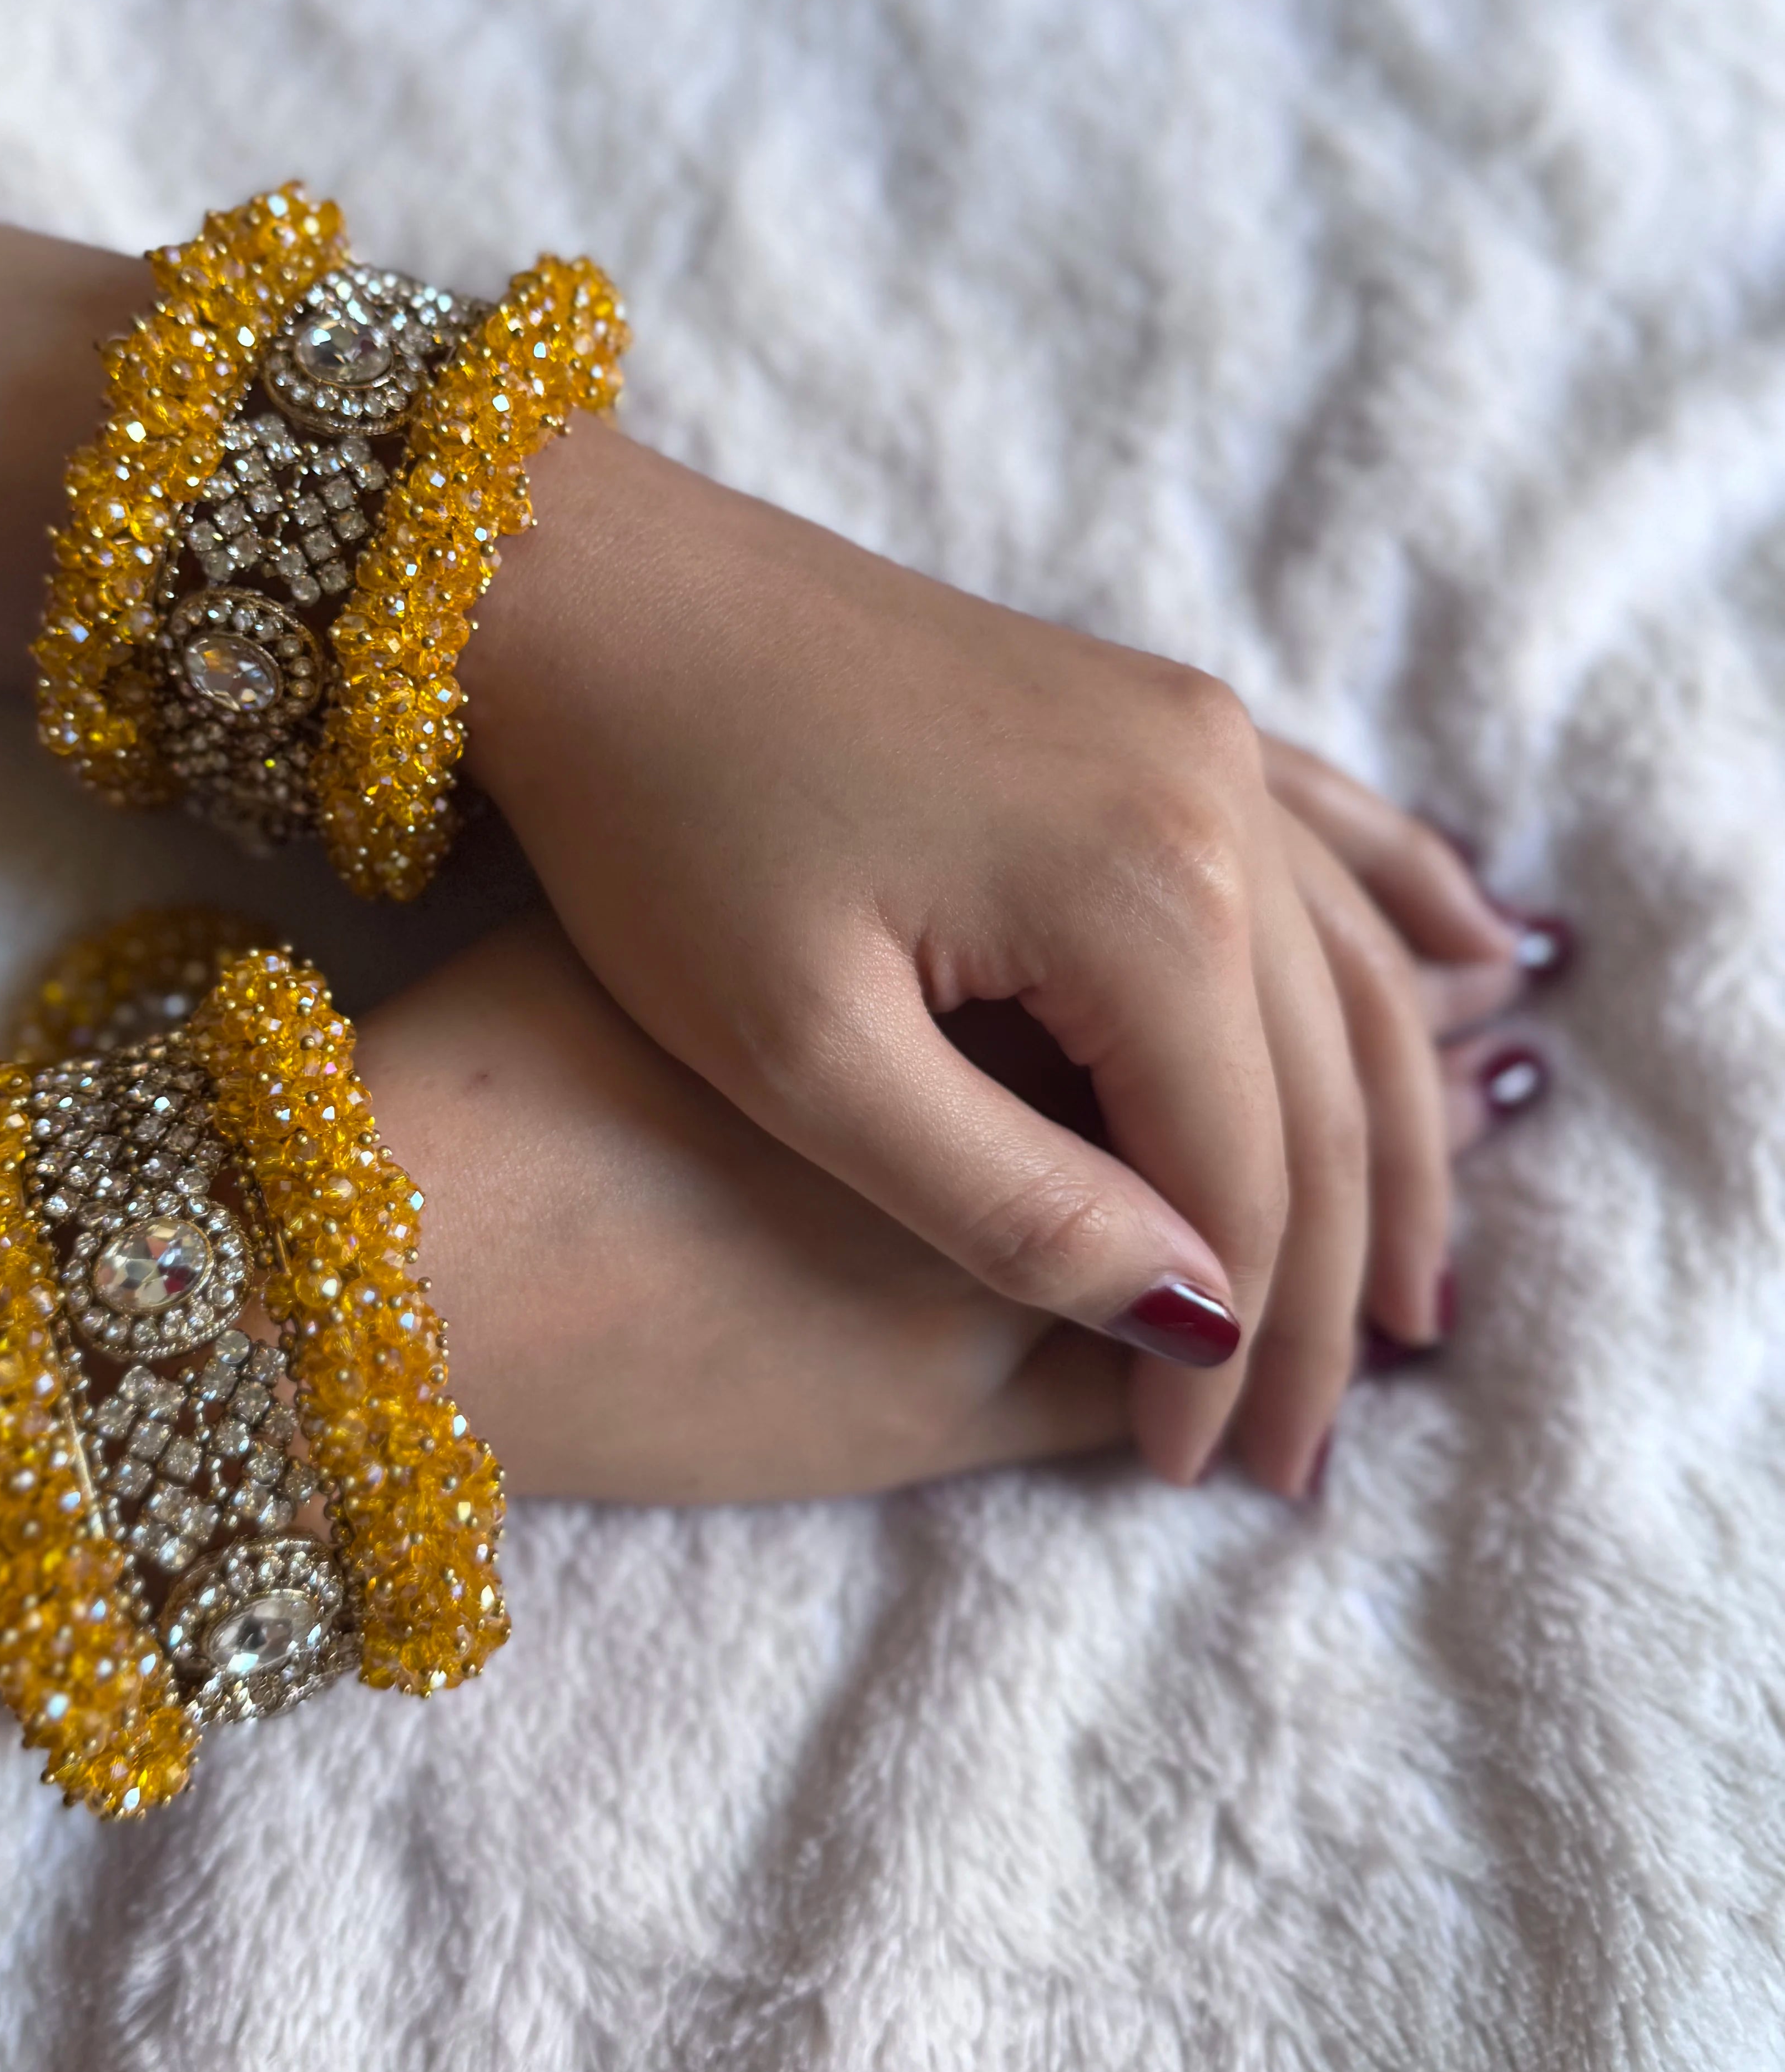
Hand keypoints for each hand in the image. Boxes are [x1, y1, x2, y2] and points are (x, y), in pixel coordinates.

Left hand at [466, 429, 1544, 1500]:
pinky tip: (1474, 961)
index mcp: (1142, 889)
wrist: (596, 595)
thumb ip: (1008, 1198)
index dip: (1228, 1351)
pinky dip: (1395, 920)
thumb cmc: (661, 819)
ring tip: (1407, 1298)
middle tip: (1297, 1454)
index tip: (1188, 1476)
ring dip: (1384, 1143)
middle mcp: (1207, 793)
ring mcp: (1188, 730)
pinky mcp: (1142, 705)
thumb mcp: (804, 1051)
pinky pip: (1322, 830)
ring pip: (1344, 976)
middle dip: (1317, 1290)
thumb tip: (1194, 1317)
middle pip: (1318, 1092)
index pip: (1236, 1179)